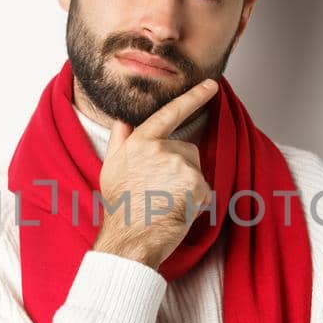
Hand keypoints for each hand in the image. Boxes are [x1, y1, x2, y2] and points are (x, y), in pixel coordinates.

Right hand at [93, 78, 218, 269]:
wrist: (130, 237)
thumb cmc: (121, 206)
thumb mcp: (111, 168)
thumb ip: (119, 141)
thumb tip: (122, 121)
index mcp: (141, 141)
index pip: (171, 113)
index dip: (193, 97)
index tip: (211, 85)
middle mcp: (161, 148)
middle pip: (187, 150)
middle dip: (182, 169)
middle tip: (161, 192)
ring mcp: (179, 165)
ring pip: (196, 170)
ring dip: (189, 186)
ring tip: (167, 203)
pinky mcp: (195, 183)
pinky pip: (204, 190)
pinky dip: (197, 202)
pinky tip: (179, 211)